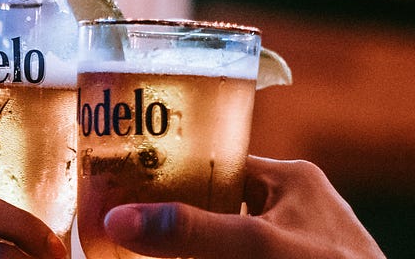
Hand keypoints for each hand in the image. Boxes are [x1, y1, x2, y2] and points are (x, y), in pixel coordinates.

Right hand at [103, 156, 383, 257]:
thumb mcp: (255, 247)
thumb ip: (190, 231)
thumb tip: (117, 220)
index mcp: (293, 179)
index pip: (220, 164)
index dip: (176, 176)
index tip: (131, 187)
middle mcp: (296, 209)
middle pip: (220, 209)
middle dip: (181, 223)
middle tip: (132, 231)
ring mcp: (297, 247)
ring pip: (231, 242)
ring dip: (196, 249)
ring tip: (149, 252)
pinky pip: (248, 257)